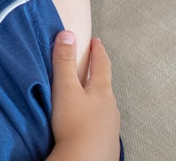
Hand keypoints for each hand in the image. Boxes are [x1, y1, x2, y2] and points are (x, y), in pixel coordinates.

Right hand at [47, 31, 120, 160]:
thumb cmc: (74, 124)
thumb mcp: (65, 88)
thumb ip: (65, 61)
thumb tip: (68, 33)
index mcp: (102, 91)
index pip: (102, 64)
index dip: (98, 51)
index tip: (96, 41)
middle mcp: (111, 107)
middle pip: (105, 85)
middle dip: (98, 74)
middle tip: (92, 65)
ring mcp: (110, 126)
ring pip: (104, 106)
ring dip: (96, 98)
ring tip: (86, 95)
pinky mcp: (106, 142)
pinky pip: (100, 124)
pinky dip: (93, 117)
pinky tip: (87, 123)